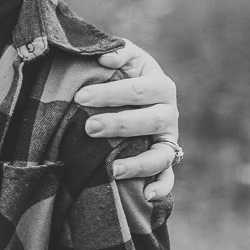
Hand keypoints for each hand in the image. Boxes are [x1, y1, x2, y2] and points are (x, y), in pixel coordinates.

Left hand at [75, 42, 180, 203]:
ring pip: (162, 155)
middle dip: (119, 125)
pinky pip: (168, 177)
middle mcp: (169, 113)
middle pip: (151, 121)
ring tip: (112, 170)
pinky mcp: (166, 160)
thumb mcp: (122, 58)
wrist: (133, 95)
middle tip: (89, 127)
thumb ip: (117, 52)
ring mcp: (169, 139)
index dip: (110, 93)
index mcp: (160, 85)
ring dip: (139, 164)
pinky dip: (162, 188)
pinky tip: (146, 197)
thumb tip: (106, 58)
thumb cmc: (121, 74)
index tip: (80, 97)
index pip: (138, 90)